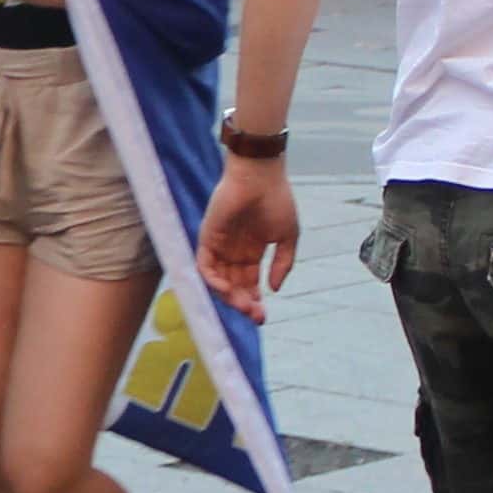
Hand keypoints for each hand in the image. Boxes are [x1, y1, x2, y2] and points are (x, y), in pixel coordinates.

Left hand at [198, 158, 296, 318]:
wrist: (260, 176)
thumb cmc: (276, 199)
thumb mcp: (288, 236)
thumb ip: (282, 263)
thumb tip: (275, 289)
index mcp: (251, 251)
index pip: (248, 283)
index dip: (254, 301)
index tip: (263, 316)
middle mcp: (233, 251)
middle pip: (234, 286)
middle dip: (243, 304)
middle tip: (256, 316)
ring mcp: (219, 245)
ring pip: (219, 281)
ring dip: (230, 298)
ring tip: (245, 307)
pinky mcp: (206, 238)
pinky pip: (204, 267)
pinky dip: (214, 282)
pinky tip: (229, 290)